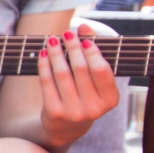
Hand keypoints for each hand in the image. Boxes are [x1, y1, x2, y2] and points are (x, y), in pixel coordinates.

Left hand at [37, 23, 119, 144]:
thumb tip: (84, 25)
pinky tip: (43, 53)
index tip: (84, 39)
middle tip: (67, 33)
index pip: (101, 70)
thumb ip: (93, 52)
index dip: (92, 52)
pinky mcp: (54, 113)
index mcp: (110, 100)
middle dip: (73, 47)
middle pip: (81, 69)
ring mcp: (73, 113)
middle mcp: (94, 109)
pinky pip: (47, 82)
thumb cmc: (85, 95)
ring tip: (52, 39)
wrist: (67, 127)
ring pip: (62, 74)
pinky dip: (44, 65)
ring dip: (56, 53)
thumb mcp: (95, 79)